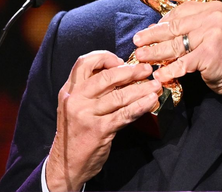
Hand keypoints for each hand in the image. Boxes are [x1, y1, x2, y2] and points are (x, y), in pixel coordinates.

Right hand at [46, 50, 160, 190]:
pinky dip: (140, 106)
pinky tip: (150, 101)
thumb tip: (120, 72)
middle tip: (146, 70)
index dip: (104, 57)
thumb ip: (91, 89)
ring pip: (118, 96)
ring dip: (140, 89)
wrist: (66, 165)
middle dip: (130, 71)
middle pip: (105, 76)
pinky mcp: (99, 130)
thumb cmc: (76, 132)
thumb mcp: (75, 106)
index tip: (121, 61)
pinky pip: (124, 114)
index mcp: (69, 90)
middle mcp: (75, 100)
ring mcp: (86, 115)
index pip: (84, 62)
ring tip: (155, 85)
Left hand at [132, 1, 221, 106]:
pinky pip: (183, 62)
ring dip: (156, 53)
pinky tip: (160, 76)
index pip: (179, 13)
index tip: (147, 31)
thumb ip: (185, 29)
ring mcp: (212, 33)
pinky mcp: (210, 52)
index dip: (161, 23)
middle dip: (152, 37)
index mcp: (211, 8)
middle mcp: (213, 17)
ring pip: (176, 45)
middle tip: (137, 43)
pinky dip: (170, 70)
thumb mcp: (204, 36)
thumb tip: (154, 28)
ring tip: (142, 57)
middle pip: (174, 28)